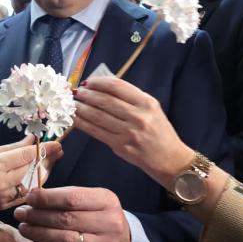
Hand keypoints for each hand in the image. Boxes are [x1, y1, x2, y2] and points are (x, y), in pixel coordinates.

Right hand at [0, 136, 62, 210]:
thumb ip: (12, 147)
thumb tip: (32, 140)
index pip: (26, 155)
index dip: (44, 149)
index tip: (57, 144)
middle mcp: (1, 181)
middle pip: (32, 169)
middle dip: (46, 159)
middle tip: (56, 152)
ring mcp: (3, 196)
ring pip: (32, 182)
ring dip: (42, 172)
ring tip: (47, 162)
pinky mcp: (4, 206)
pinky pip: (25, 193)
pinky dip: (33, 184)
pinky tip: (35, 176)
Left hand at [15, 186, 131, 241]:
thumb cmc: (99, 218)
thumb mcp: (92, 200)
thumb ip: (67, 196)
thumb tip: (33, 196)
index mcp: (107, 201)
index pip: (72, 198)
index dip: (47, 198)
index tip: (29, 198)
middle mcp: (109, 223)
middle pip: (66, 219)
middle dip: (38, 216)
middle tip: (20, 215)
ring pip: (65, 240)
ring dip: (39, 234)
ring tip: (24, 229)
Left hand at [72, 77, 193, 187]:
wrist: (169, 159)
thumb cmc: (160, 132)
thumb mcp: (152, 109)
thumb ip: (132, 99)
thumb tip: (103, 89)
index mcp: (146, 103)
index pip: (118, 87)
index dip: (99, 83)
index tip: (88, 82)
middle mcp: (138, 116)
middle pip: (105, 100)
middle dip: (87, 94)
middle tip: (76, 92)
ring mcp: (129, 132)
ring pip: (98, 116)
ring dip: (82, 108)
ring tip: (72, 103)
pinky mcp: (121, 146)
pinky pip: (97, 132)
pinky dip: (83, 124)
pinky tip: (75, 119)